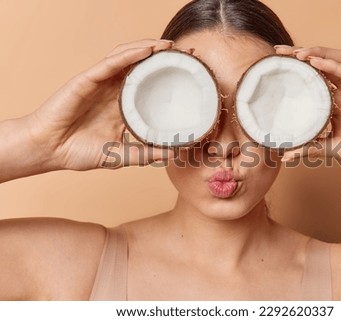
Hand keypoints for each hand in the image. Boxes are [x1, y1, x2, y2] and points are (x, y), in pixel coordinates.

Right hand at [26, 39, 174, 170]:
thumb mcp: (121, 154)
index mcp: (122, 105)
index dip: (168, 77)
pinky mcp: (87, 79)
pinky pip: (110, 63)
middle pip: (142, 67)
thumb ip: (145, 153)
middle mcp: (113, 90)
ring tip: (169, 46)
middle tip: (188, 54)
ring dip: (149, 49)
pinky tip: (146, 50)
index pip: (149, 85)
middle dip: (164, 58)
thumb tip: (173, 154)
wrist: (49, 151)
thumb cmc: (80, 152)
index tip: (190, 75)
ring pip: (127, 58)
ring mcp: (100, 83)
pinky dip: (129, 55)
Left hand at [275, 46, 340, 169]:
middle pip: (320, 65)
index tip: (274, 69)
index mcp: (336, 101)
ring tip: (295, 53)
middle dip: (299, 56)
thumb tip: (285, 156)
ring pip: (336, 60)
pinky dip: (333, 65)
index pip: (312, 80)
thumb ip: (311, 149)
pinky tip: (316, 61)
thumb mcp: (335, 149)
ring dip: (316, 53)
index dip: (295, 72)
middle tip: (278, 53)